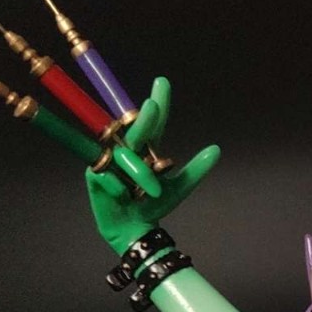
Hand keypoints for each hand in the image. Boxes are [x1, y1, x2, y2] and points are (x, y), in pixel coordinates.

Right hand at [85, 77, 220, 254]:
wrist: (134, 229)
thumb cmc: (154, 206)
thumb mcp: (179, 189)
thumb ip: (195, 169)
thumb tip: (216, 149)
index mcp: (147, 149)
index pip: (155, 123)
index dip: (159, 102)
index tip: (162, 82)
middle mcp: (128, 150)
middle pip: (136, 130)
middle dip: (144, 119)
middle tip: (152, 106)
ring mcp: (110, 161)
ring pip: (127, 158)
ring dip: (141, 174)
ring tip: (151, 192)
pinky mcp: (95, 176)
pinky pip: (110, 177)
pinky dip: (122, 189)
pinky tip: (124, 198)